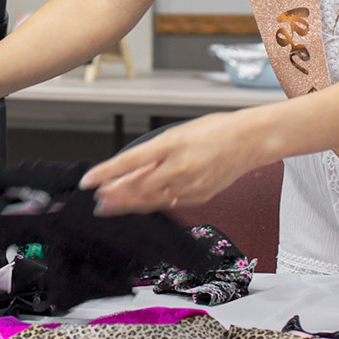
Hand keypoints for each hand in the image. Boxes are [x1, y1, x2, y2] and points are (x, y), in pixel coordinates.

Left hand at [78, 111, 264, 215]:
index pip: (129, 161)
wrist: (249, 141)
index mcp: (171, 145)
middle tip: (97, 201)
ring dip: (128, 204)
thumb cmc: (215, 131)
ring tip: (111, 206)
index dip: (106, 173)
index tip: (89, 181)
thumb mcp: (177, 133)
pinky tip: (140, 205)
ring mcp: (190, 185)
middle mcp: (179, 168)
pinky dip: (151, 204)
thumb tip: (127, 170)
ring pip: (151, 200)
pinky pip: (169, 203)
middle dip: (115, 195)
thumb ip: (152, 153)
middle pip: (137, 187)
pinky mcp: (198, 197)